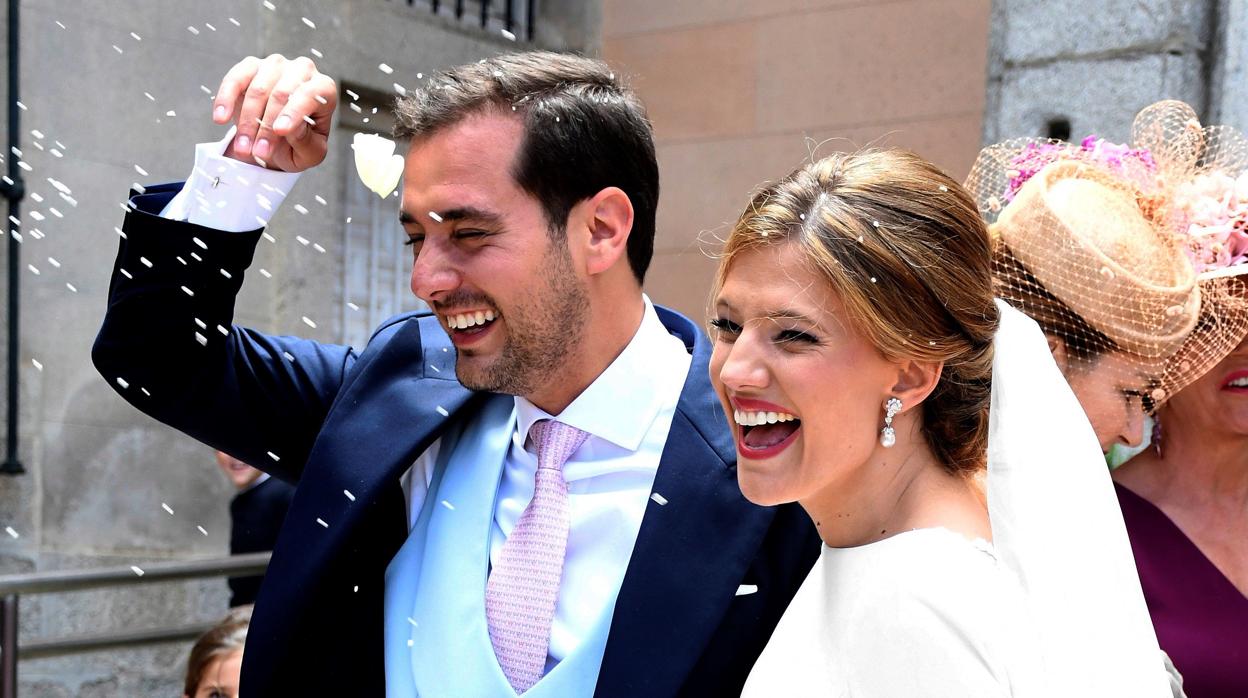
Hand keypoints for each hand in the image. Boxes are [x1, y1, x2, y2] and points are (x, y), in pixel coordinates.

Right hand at [213, 54, 336, 171]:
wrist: (278, 141)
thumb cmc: (300, 144)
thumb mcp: (310, 153)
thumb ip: (306, 142)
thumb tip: (289, 129)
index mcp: (323, 89)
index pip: (311, 94)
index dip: (294, 112)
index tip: (280, 132)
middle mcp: (302, 70)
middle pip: (281, 94)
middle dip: (267, 127)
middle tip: (259, 153)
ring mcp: (275, 65)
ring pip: (257, 89)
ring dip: (247, 122)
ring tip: (243, 149)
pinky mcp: (250, 66)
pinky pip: (235, 79)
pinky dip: (225, 99)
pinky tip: (220, 118)